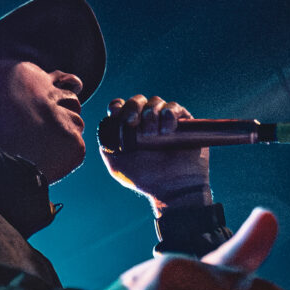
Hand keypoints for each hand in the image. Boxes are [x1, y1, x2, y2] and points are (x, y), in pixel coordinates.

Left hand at [98, 94, 212, 205]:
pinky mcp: (184, 123)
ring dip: (151, 114)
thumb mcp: (118, 166)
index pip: (122, 107)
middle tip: (133, 122)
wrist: (173, 189)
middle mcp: (148, 122)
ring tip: (153, 134)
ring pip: (156, 102)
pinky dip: (169, 113)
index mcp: (131, 129)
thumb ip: (107, 146)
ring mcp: (166, 121)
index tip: (115, 114)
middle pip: (138, 100)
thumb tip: (105, 127)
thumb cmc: (146, 180)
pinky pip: (175, 107)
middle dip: (133, 107)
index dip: (118, 106)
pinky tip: (167, 129)